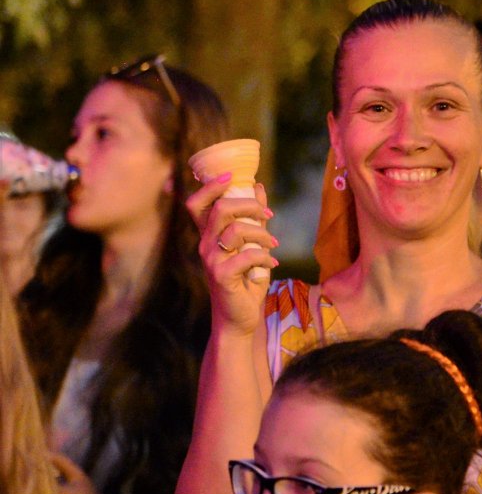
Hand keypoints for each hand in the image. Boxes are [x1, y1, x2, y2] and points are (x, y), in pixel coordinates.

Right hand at [186, 174, 278, 331]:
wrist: (239, 317)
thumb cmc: (245, 280)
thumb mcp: (252, 245)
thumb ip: (253, 218)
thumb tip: (258, 187)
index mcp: (208, 235)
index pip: (196, 204)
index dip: (210, 187)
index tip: (232, 176)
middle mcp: (205, 245)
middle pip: (218, 209)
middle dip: (248, 205)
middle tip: (268, 215)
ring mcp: (212, 260)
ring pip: (234, 230)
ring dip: (261, 233)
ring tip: (272, 244)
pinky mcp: (222, 276)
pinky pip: (246, 256)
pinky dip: (264, 256)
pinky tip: (272, 263)